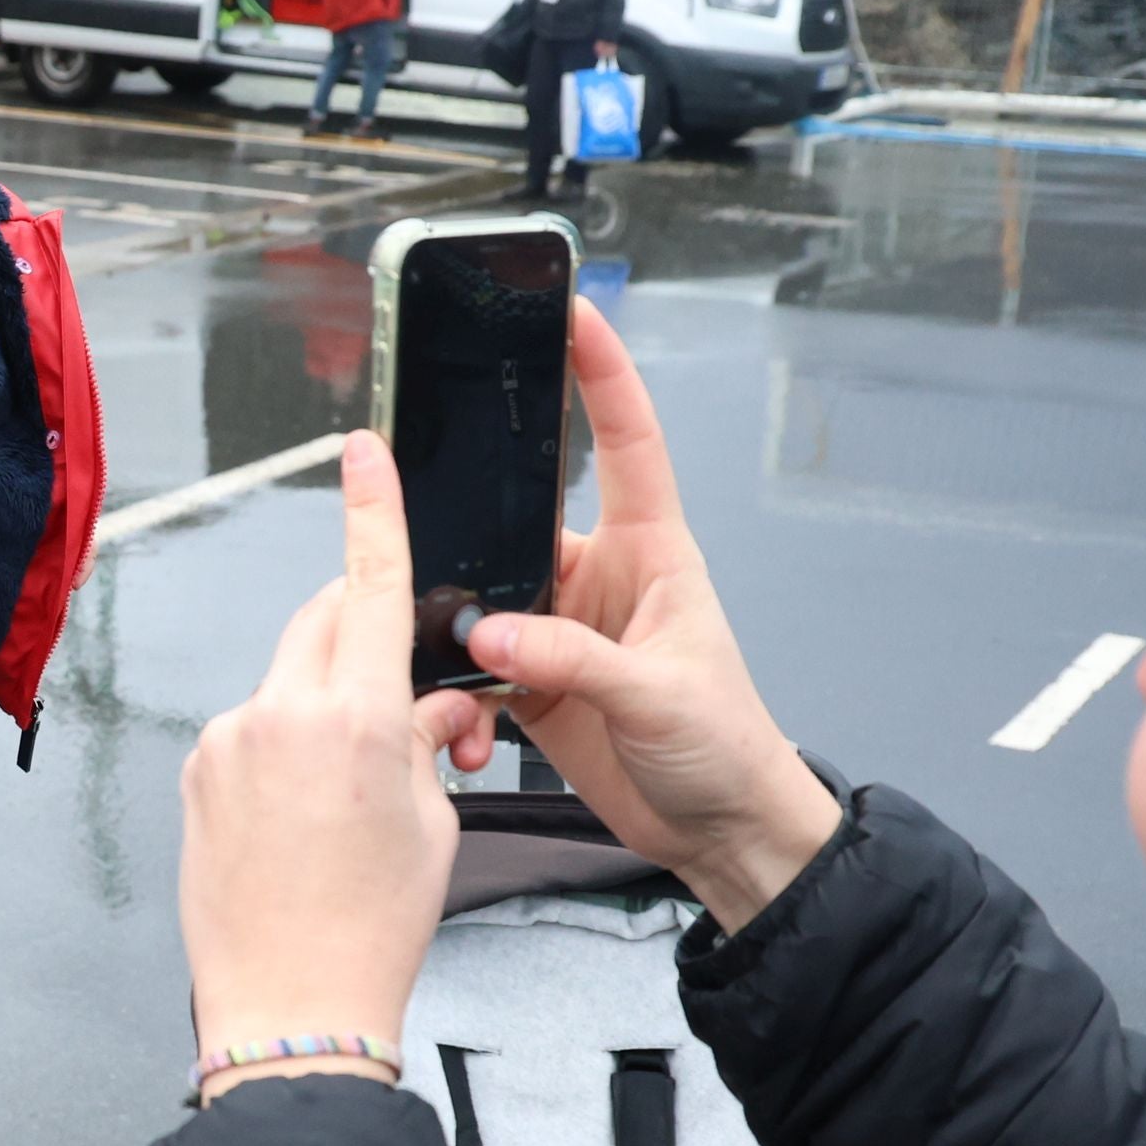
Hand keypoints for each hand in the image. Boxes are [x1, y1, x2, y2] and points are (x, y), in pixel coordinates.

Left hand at [179, 432, 475, 1093]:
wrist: (291, 1007)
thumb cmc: (369, 929)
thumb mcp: (432, 822)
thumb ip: (425, 740)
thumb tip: (429, 706)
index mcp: (356, 720)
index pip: (371, 585)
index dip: (372, 510)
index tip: (363, 451)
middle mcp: (280, 716)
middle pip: (326, 622)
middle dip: (366, 628)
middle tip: (403, 679)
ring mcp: (227, 741)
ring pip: (289, 679)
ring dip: (325, 701)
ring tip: (351, 787)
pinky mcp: (195, 771)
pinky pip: (250, 727)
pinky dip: (283, 746)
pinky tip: (302, 815)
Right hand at [443, 301, 838, 931]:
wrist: (723, 833)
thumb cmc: (727, 747)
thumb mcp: (662, 694)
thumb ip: (575, 661)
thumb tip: (492, 633)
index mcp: (650, 553)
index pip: (626, 442)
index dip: (601, 374)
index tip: (571, 313)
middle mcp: (599, 579)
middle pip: (523, 515)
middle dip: (475, 507)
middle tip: (418, 486)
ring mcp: (562, 630)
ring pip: (484, 591)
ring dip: (457, 613)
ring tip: (441, 639)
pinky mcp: (534, 683)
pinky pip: (473, 660)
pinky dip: (453, 679)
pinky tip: (451, 705)